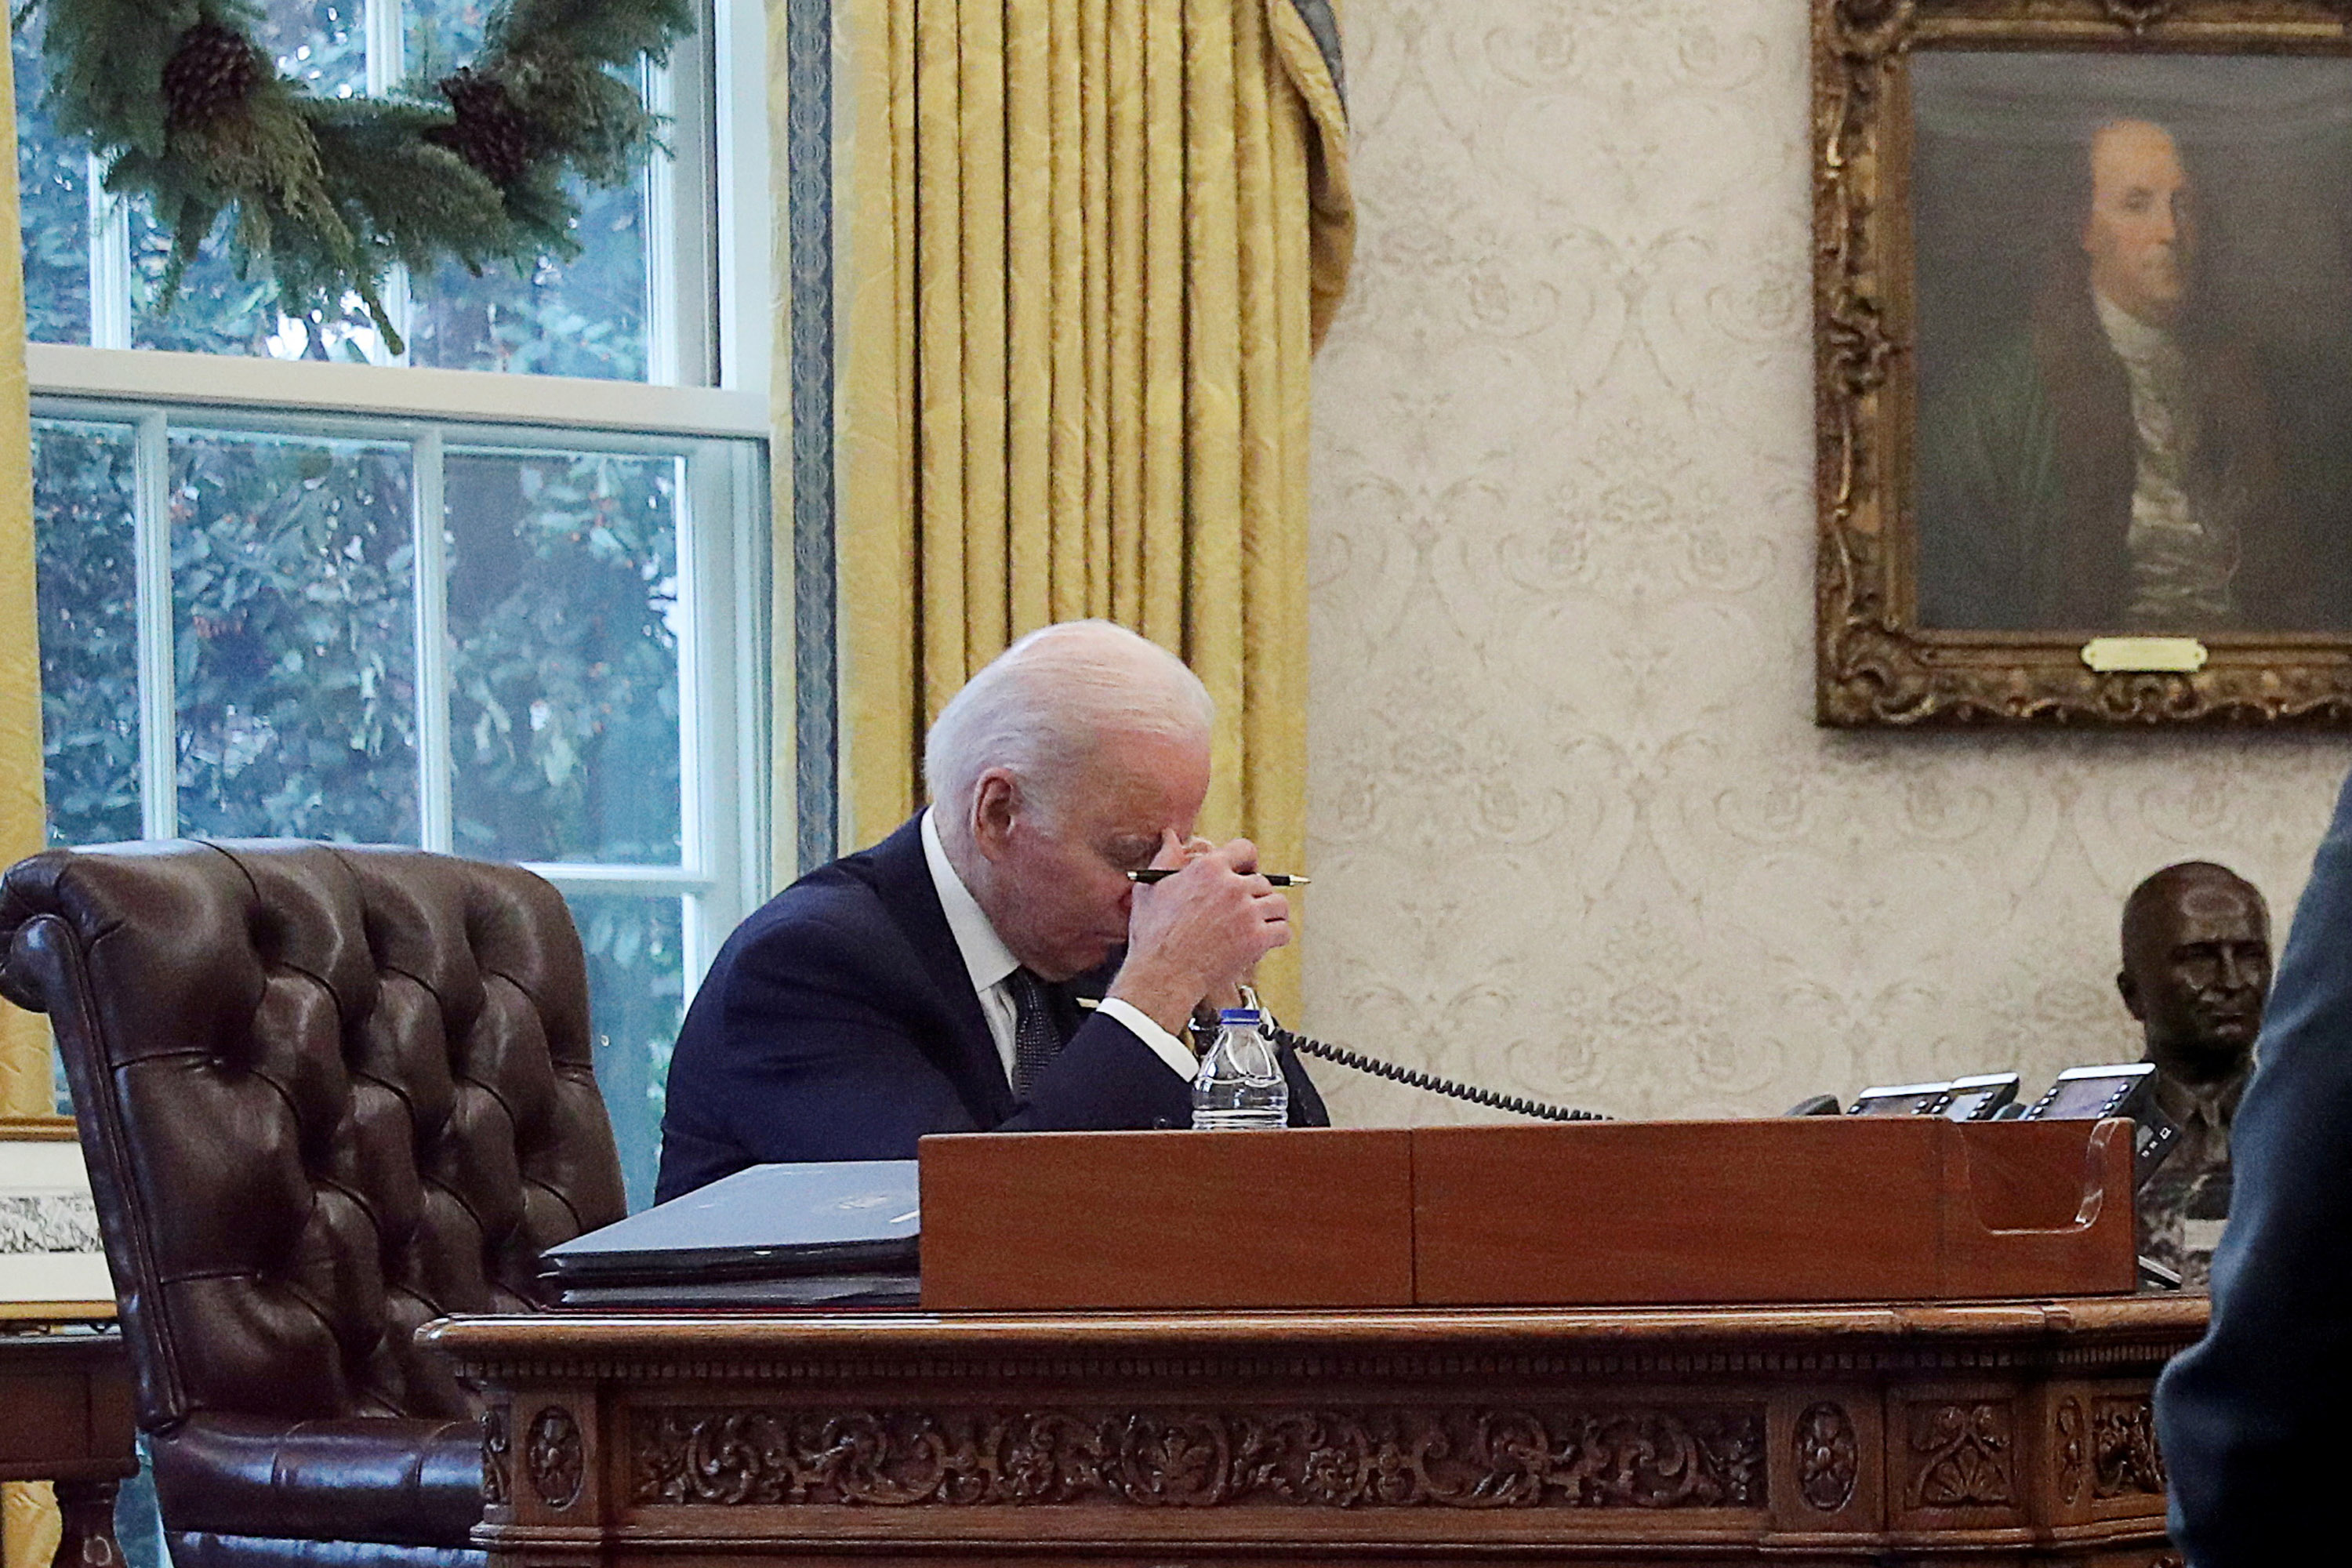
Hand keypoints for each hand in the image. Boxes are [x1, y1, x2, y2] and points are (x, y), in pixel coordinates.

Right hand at [1110, 833, 1288, 1034]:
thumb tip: (1170, 835)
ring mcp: (1247, 913)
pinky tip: (1265, 941)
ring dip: (1271, 914)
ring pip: (1279, 904)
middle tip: (1245, 911)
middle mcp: (1232, 886)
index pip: (1246, 850)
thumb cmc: (1152, 934)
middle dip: (1255, 896)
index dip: (1248, 862)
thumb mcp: (1150, 888)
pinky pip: (1283, 931)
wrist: (1162, 975)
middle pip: (1263, 881)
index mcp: (1208, 868)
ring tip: (1259, 925)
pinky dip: (1277, 937)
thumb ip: (1165, 857)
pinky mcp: (1257, 939)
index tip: (1246, 873)